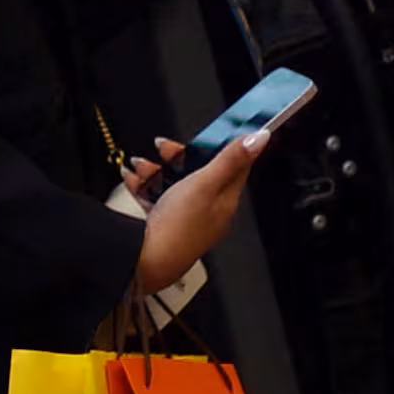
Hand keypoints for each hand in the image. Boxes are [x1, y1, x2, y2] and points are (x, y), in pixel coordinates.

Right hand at [133, 133, 264, 300]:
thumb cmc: (178, 228)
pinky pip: (156, 196)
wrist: (144, 262)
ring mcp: (184, 218)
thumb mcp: (205, 183)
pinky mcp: (163, 224)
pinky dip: (144, 184)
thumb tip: (261, 138)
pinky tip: (132, 178)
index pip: (234, 166)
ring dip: (156, 169)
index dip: (223, 145)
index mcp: (225, 201)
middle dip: (178, 156)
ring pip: (174, 182)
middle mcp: (208, 210)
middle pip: (199, 172)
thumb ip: (230, 159)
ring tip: (141, 164)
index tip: (213, 131)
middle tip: (164, 147)